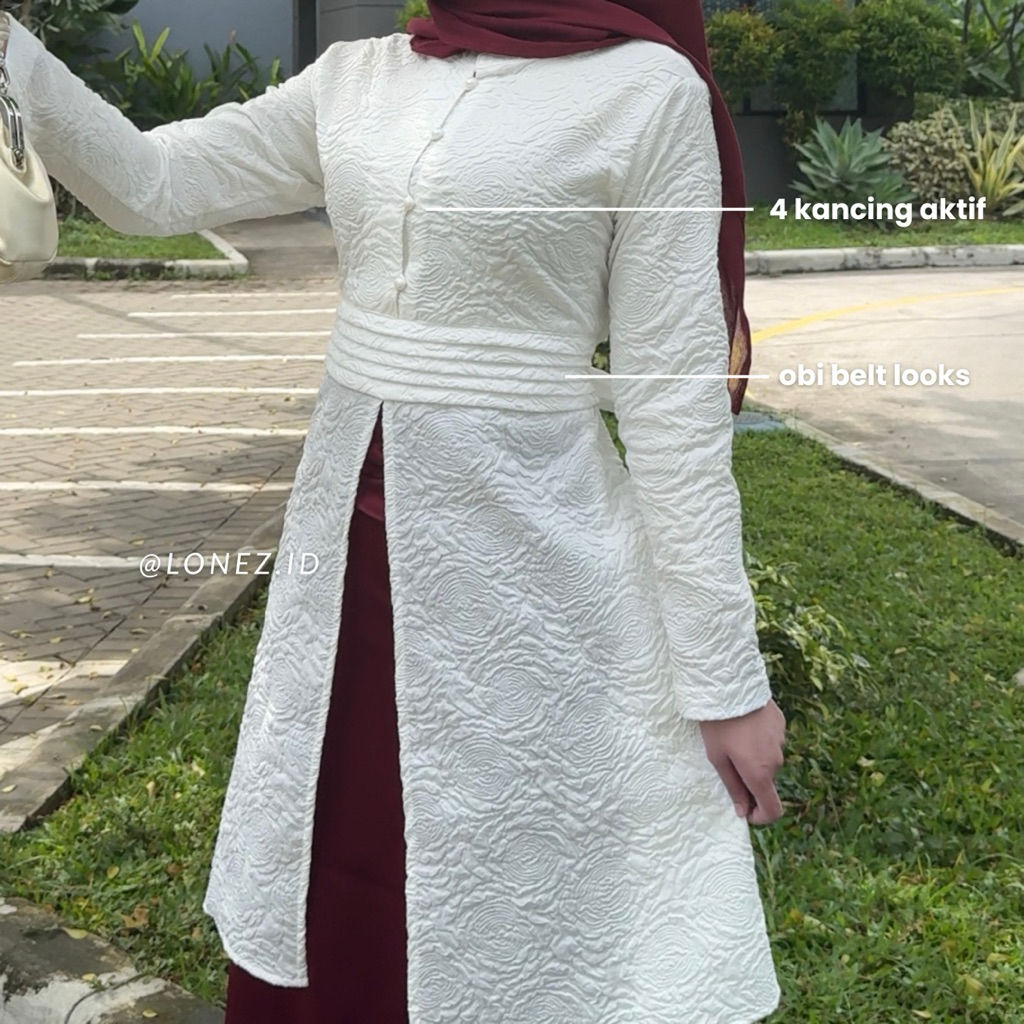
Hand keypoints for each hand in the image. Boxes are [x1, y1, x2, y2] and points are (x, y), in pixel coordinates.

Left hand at [698, 699, 786, 824]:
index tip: (746, 810)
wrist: (731, 686)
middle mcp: (776, 761)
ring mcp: (781, 741)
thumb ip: (732, 786)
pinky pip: (771, 741)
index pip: (773, 809)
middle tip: (728, 761)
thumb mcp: (717, 757)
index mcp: (759, 773)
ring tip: (734, 738)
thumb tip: (742, 810)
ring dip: (754, 757)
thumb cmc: (718, 724)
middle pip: (766, 781)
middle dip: (749, 779)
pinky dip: (759, 740)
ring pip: (768, 760)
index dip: (761, 816)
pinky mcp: (781, 724)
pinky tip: (745, 725)